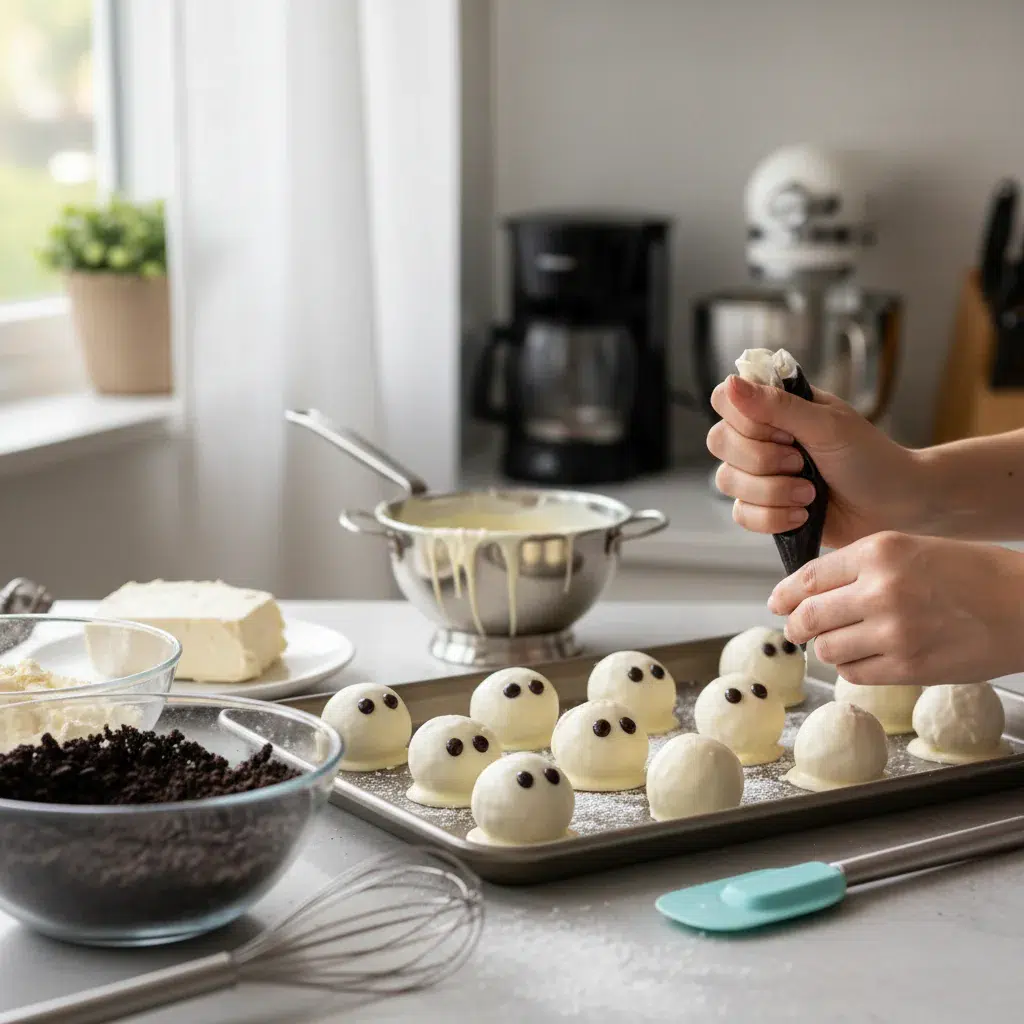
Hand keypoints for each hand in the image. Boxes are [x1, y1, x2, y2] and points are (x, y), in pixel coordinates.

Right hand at [707, 375, 924, 548]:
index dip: (744, 419)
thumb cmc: (870, 459)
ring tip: (810, 493)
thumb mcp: (828, 425)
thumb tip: (732, 382)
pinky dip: (773, 517)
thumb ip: (778, 405)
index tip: (782, 431)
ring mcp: (760, 474)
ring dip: (772, 492)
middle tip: (801, 462)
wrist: (896, 507)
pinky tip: (803, 513)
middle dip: (762, 460)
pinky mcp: (764, 508)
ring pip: (727, 481)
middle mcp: (761, 438)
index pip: (725, 400)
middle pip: (719, 442)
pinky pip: (741, 514)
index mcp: (775, 407)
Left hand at [769, 531, 1023, 685]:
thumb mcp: (911, 549)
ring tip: (841, 642)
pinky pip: (855, 673)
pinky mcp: (909, 667)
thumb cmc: (972, 573)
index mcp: (879, 552)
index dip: (785, 594)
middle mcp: (881, 590)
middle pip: (808, 616)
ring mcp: (894, 632)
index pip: (808, 577)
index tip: (777, 603)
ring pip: (827, 648)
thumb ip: (860, 565)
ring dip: (826, 648)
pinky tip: (867, 657)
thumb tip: (807, 589)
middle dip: (796, 625)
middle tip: (796, 629)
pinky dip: (852, 668)